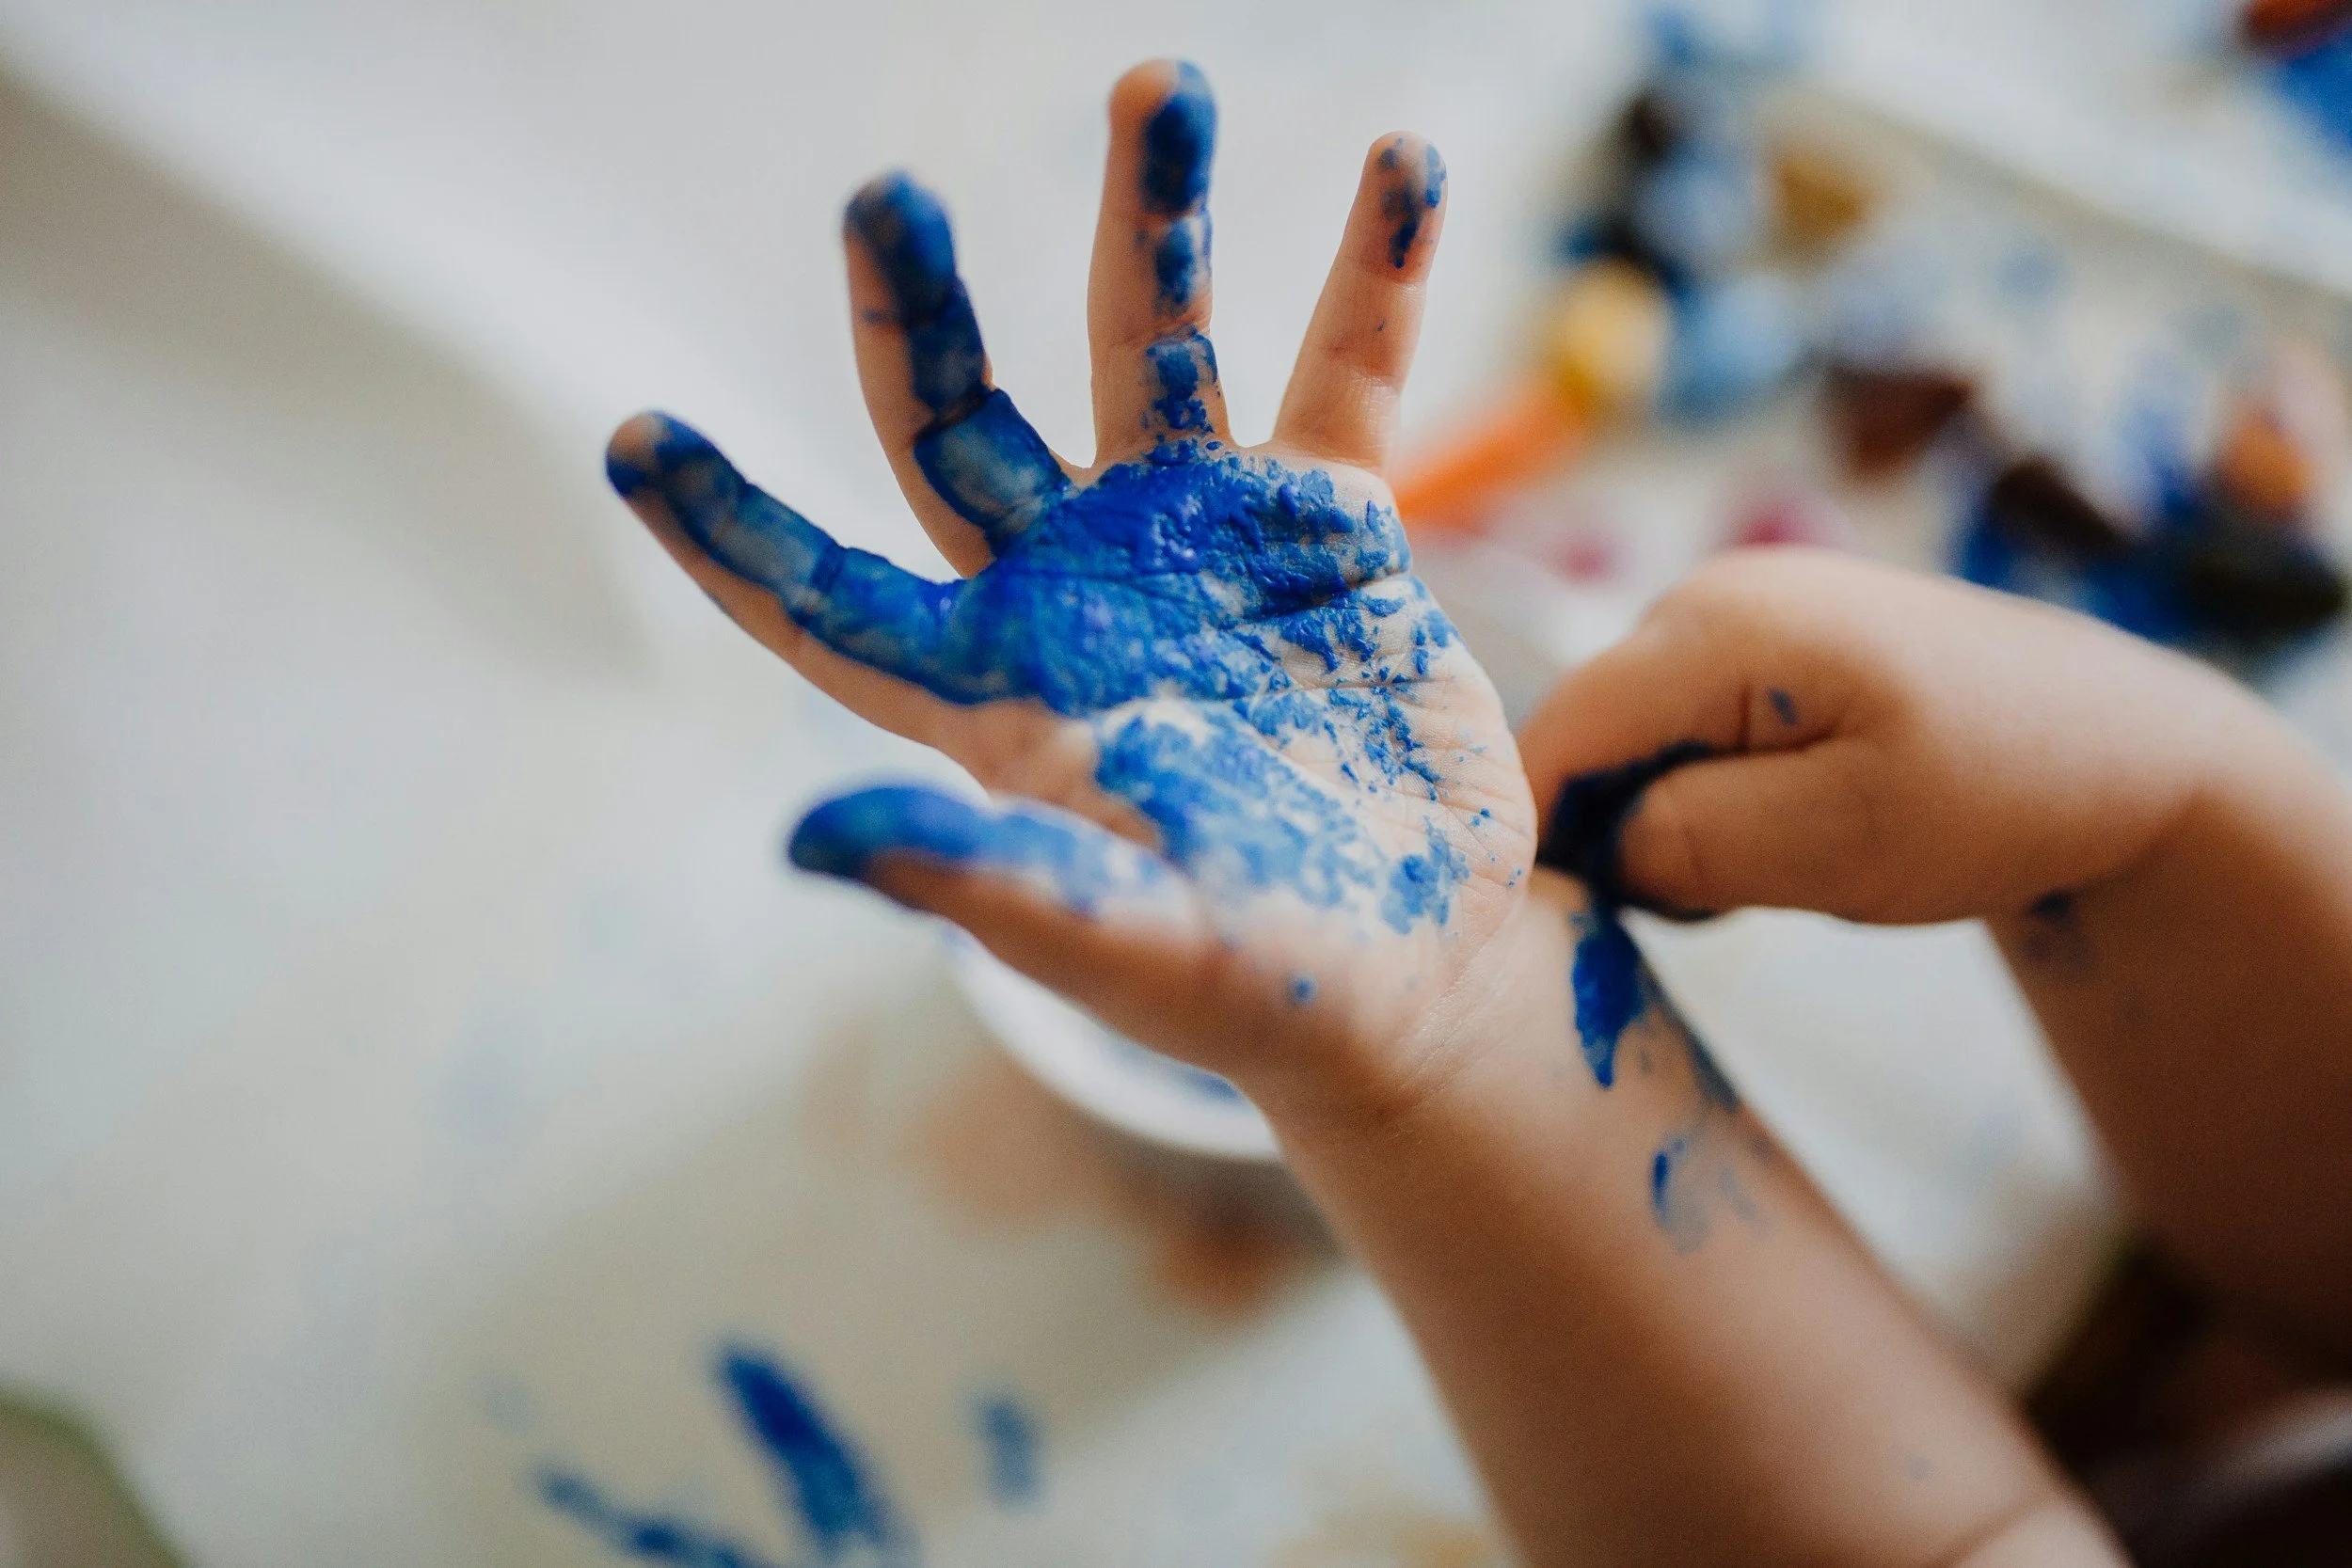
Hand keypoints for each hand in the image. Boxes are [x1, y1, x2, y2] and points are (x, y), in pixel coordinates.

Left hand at [605, 62, 1532, 1112]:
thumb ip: (988, 881)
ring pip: (1150, 346)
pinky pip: (1342, 375)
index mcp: (996, 690)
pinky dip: (1372, 277)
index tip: (634, 436)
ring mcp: (1198, 537)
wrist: (1419, 965)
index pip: (827, 597)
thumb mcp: (1126, 942)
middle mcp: (1075, 586)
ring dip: (1155, 219)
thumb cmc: (1261, 985)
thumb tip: (804, 840)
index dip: (729, 525)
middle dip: (922, 309)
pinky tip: (1405, 164)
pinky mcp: (1323, 525)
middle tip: (886, 195)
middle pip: (961, 420)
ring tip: (1165, 87)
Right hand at [1518, 547, 2253, 924]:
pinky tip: (1781, 834)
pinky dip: (1702, 801)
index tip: (1572, 927)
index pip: (1555, 735)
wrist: (2123, 749)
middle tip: (1713, 907)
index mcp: (1718, 626)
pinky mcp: (1760, 648)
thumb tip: (1592, 848)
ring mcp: (1733, 615)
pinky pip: (1678, 736)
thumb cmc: (1998, 795)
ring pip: (1628, 745)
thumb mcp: (1841, 844)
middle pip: (1584, 738)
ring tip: (1768, 870)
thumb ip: (1688, 842)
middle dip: (1614, 835)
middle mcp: (1706, 597)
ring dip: (1663, 825)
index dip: (1535, 837)